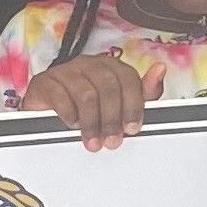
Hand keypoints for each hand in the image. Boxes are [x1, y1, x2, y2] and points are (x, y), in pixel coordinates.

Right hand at [16, 54, 161, 150]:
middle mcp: (90, 65)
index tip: (132, 127)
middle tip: (113, 140)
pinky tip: (73, 125)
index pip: (128, 79)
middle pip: (108, 86)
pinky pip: (59, 95)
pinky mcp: (46, 82)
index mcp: (110, 67)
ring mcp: (67, 71)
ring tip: (93, 141)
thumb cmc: (87, 107)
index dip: (133, 105)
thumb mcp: (119, 103)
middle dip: (113, 118)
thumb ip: (142, 93)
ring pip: (86, 93)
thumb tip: (160, 70)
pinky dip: (69, 113)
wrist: (47, 110)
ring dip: (92, 122)